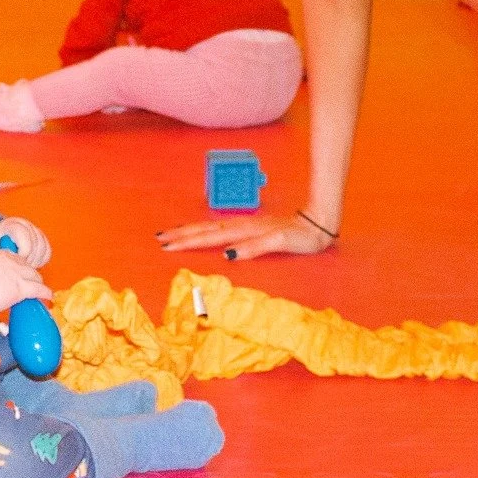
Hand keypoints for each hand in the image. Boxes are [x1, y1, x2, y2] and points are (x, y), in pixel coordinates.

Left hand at [0, 217, 50, 267]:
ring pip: (42, 247)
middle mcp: (25, 224)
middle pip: (35, 242)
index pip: (23, 234)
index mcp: (11, 225)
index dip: (24, 249)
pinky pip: (47, 251)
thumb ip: (1, 254)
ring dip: (35, 260)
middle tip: (20, 266)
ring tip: (24, 266)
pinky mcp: (41, 237)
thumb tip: (7, 266)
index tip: (18, 260)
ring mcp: (35, 230)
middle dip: (29, 258)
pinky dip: (41, 260)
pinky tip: (32, 263)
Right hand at [0, 248, 52, 314]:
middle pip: (26, 266)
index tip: (15, 273)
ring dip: (37, 283)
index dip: (16, 267)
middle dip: (29, 275)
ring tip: (39, 290)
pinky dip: (45, 293)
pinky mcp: (23, 288)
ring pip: (34, 276)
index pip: (14, 259)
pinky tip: (48, 296)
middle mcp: (12, 261)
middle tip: (28, 283)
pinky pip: (39, 289)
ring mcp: (19, 274)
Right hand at [156, 211, 336, 261]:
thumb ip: (255, 247)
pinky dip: (206, 230)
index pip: (210, 237)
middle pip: (205, 230)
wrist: (318, 223)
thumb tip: (228, 254)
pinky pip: (220, 228)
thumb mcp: (281, 242)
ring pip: (211, 227)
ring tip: (172, 233)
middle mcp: (242, 226)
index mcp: (245, 231)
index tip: (168, 245)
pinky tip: (201, 232)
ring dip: (190, 230)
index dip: (188, 241)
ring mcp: (245, 225)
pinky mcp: (250, 227)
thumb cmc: (302, 237)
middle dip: (182, 234)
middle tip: (160, 238)